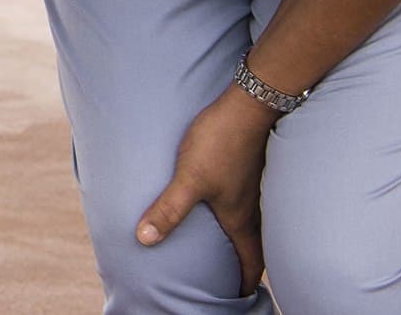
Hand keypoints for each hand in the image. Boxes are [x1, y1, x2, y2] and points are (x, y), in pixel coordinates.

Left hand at [137, 88, 274, 297]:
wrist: (247, 105)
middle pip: (256, 246)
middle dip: (246, 265)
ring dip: (243, 238)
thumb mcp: (188, 178)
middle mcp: (254, 208)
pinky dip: (240, 213)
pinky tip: (225, 203)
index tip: (240, 296)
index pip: (252, 263)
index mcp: (241, 219)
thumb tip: (144, 240)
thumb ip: (168, 209)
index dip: (246, 283)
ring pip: (254, 224)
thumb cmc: (220, 143)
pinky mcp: (250, 169)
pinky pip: (250, 201)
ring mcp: (255, 188)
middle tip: (233, 276)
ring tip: (228, 246)